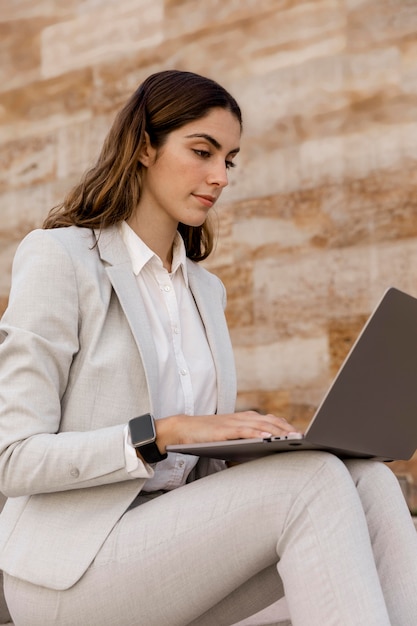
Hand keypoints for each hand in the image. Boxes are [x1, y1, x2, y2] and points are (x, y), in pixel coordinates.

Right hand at [155, 411, 300, 453]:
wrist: (184, 430)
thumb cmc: (209, 437)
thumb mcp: (232, 438)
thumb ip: (248, 441)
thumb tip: (266, 454)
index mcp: (247, 418)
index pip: (273, 421)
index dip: (288, 427)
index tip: (303, 436)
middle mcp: (243, 417)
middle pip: (272, 422)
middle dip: (289, 430)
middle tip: (304, 438)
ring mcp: (234, 422)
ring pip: (262, 425)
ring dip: (279, 432)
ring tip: (293, 438)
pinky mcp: (225, 430)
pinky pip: (245, 431)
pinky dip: (258, 433)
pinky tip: (268, 438)